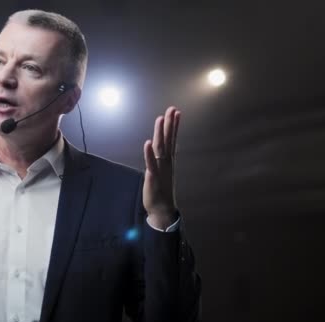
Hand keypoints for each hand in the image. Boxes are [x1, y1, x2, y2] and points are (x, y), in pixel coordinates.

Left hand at [142, 106, 180, 228]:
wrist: (162, 209)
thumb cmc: (161, 190)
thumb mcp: (162, 172)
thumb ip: (161, 159)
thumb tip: (160, 148)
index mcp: (169, 160)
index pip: (172, 139)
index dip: (174, 126)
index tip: (177, 112)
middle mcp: (167, 162)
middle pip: (168, 140)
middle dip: (170, 124)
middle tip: (172, 109)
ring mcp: (161, 169)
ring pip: (160, 148)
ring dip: (160, 133)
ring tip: (160, 119)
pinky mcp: (153, 177)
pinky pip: (151, 163)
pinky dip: (149, 153)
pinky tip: (147, 143)